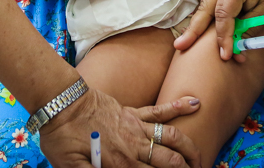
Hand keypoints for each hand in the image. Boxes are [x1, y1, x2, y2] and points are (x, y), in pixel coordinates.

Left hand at [40, 88, 201, 167]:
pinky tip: (195, 104)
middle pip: (169, 161)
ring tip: (202, 159)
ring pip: (172, 137)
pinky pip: (159, 111)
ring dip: (189, 149)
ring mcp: (136, 126)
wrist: (61, 102)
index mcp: (120, 162)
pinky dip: (178, 107)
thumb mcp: (69, 166)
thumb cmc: (62, 136)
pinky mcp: (132, 112)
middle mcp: (133, 145)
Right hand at [173, 0, 263, 58]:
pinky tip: (200, 28)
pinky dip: (206, 13)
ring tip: (185, 41)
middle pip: (205, 6)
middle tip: (179, 47)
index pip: (222, 13)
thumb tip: (233, 47)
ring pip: (204, 2)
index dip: (222, 37)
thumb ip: (247, 28)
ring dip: (199, 22)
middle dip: (194, 29)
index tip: (226, 55)